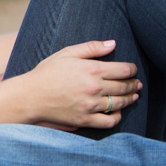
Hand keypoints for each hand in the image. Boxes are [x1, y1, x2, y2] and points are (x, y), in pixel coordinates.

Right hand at [17, 40, 140, 129]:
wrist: (29, 96)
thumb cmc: (46, 73)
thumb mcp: (66, 54)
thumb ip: (91, 47)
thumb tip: (113, 44)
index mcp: (92, 69)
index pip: (124, 70)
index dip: (132, 69)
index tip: (132, 69)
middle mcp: (94, 88)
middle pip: (125, 86)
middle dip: (133, 84)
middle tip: (136, 83)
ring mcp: (90, 105)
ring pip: (120, 103)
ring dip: (130, 99)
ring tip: (132, 96)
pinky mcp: (85, 119)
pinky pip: (110, 121)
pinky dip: (117, 117)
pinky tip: (117, 112)